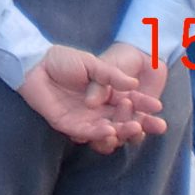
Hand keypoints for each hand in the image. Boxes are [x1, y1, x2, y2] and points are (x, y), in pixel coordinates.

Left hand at [18, 43, 166, 149]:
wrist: (35, 64)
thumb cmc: (62, 61)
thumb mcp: (92, 64)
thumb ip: (111, 76)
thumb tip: (134, 84)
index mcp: (105, 94)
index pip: (129, 103)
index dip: (143, 105)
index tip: (158, 106)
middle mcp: (97, 110)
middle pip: (123, 120)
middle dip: (141, 123)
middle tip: (157, 125)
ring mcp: (84, 118)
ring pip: (108, 130)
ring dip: (123, 130)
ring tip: (135, 127)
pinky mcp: (68, 125)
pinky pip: (87, 133)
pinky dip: (100, 133)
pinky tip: (111, 130)